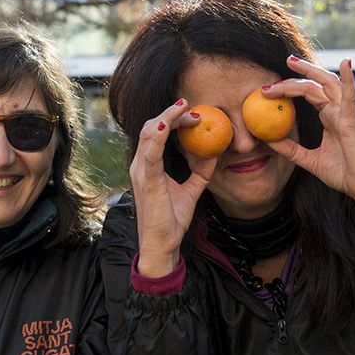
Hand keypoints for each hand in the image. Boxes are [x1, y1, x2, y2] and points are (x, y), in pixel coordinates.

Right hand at [130, 98, 218, 276]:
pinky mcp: (146, 180)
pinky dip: (157, 135)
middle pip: (150, 127)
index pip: (155, 132)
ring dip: (166, 118)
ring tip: (184, 109)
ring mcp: (141, 172)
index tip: (192, 114)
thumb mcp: (191, 191)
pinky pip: (150, 152)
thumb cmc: (171, 221)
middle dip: (171, 115)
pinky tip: (167, 124)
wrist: (162, 245)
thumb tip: (214, 154)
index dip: (172, 119)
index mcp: (148, 166)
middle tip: (193, 110)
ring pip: (148, 133)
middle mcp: (140, 165)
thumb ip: (200, 173)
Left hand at [263, 56, 354, 206]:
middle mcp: (337, 111)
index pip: (308, 93)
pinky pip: (350, 97)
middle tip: (283, 62)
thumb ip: (290, 149)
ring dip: (311, 71)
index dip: (290, 88)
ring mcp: (345, 114)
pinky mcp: (352, 121)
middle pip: (315, 84)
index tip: (268, 88)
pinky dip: (349, 79)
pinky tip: (345, 63)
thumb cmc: (343, 173)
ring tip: (293, 62)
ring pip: (327, 84)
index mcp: (329, 117)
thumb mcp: (309, 160)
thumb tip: (268, 140)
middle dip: (298, 73)